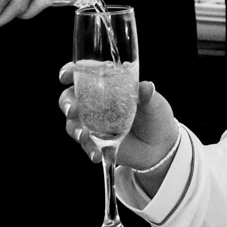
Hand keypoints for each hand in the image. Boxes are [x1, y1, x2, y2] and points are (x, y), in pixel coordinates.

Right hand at [58, 65, 180, 171]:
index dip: (71, 72)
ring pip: (73, 123)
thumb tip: (146, 87)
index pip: (84, 73)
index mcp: (107, 84)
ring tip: (84, 136)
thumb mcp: (154, 103)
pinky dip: (88, 149)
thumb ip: (148, 95)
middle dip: (66, 103)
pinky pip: (85, 144)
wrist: (160, 145)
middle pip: (70, 98)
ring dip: (74, 129)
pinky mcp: (96, 142)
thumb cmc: (155, 115)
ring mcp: (93, 123)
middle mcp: (95, 102)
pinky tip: (96, 154)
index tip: (66, 75)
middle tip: (72, 110)